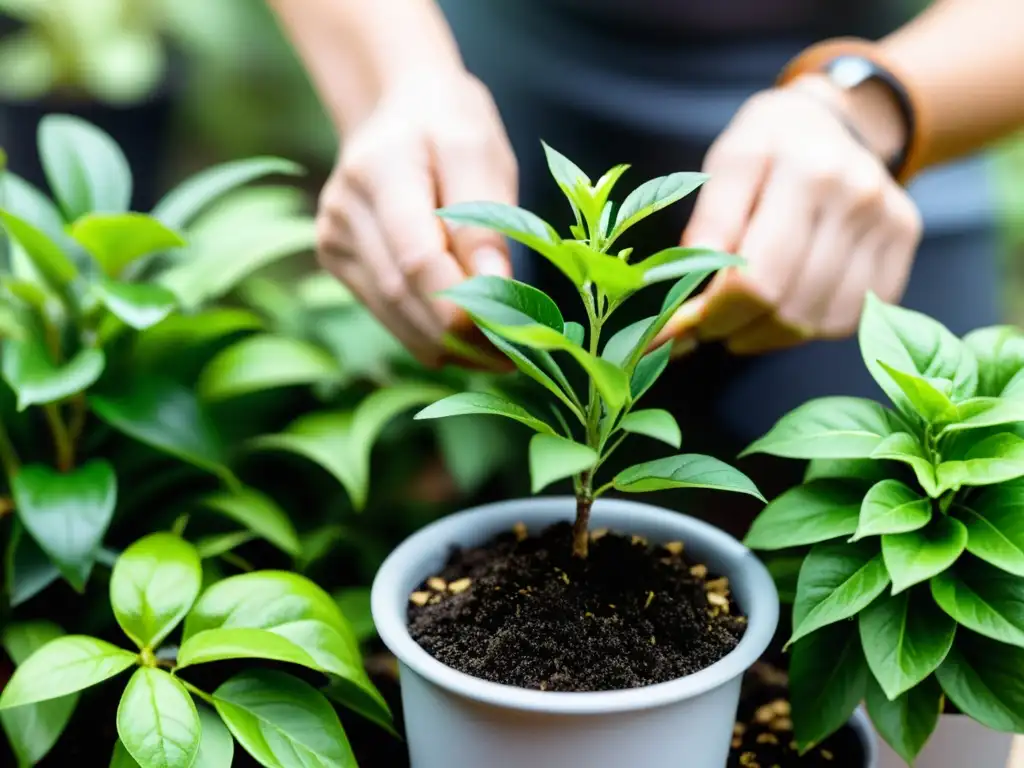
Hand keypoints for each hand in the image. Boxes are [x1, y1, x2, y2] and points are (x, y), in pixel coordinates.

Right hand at [316, 70, 516, 365]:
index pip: (417, 257)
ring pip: (393, 315)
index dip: (461, 305)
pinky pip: (387, 314)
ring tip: (499, 356)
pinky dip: (429, 336)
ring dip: (448, 346)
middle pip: (403, 293)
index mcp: (379, 169)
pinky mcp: (338, 261)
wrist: (400, 108)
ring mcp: (333, 238)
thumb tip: (493, 287)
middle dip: (461, 334)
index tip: (511, 332)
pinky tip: (467, 343)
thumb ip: (485, 219)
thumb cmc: (450, 126)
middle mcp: (344, 208)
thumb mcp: (480, 153)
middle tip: (516, 356)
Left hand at [655, 76, 922, 355]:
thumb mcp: (726, 164)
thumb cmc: (768, 147)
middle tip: (714, 326)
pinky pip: (855, 316)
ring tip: (747, 320)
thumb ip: (708, 225)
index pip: (759, 280)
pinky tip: (788, 308)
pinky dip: (813, 327)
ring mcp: (888, 219)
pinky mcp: (905, 239)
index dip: (719, 315)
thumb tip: (691, 288)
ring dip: (774, 336)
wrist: (833, 117)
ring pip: (824, 321)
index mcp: (807, 172)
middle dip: (741, 328)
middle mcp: (857, 196)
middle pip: (792, 307)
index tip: (692, 322)